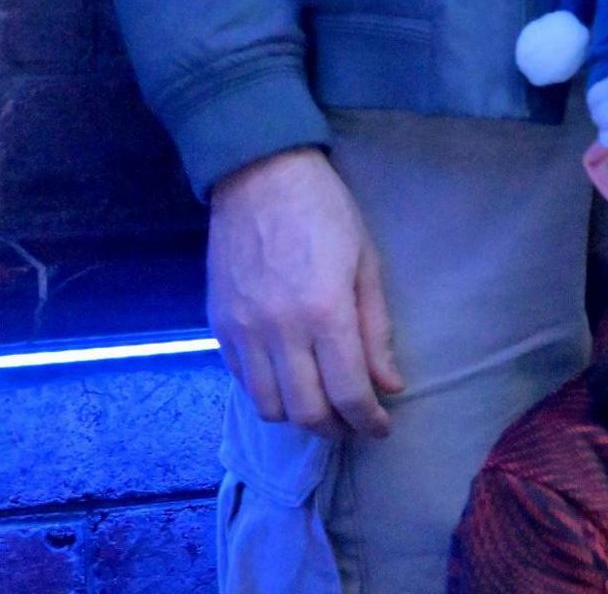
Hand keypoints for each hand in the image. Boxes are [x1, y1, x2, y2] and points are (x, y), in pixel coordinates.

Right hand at [206, 146, 401, 440]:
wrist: (259, 177)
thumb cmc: (326, 213)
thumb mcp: (367, 263)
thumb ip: (376, 329)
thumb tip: (389, 384)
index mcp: (324, 313)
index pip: (348, 392)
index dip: (368, 421)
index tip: (382, 428)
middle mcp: (279, 332)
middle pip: (305, 412)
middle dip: (336, 429)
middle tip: (356, 423)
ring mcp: (242, 332)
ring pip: (268, 406)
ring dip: (299, 417)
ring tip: (324, 407)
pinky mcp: (218, 327)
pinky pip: (242, 382)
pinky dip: (269, 394)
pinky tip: (290, 382)